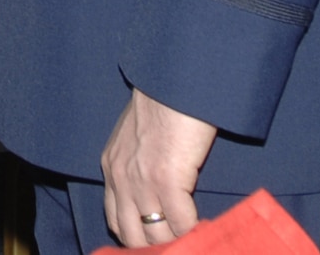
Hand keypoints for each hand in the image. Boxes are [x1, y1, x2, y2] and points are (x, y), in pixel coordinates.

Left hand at [100, 88, 217, 245]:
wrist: (174, 82)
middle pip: (133, 236)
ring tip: (194, 239)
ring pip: (157, 237)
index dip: (139, 239)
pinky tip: (207, 229)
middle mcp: (120, 178)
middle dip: (156, 246)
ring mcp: (142, 181)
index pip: (116, 221)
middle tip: (178, 244)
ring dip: (177, 242)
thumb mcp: (136, 135)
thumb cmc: (163, 104)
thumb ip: (137, 163)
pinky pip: (182, 224)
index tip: (159, 242)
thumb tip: (154, 190)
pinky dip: (195, 232)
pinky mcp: (167, 180)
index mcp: (111, 167)